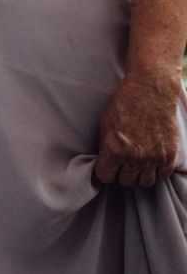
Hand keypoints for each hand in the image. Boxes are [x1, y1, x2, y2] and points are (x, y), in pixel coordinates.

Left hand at [94, 72, 180, 186]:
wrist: (150, 91)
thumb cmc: (124, 103)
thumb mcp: (105, 123)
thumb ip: (105, 144)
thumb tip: (104, 161)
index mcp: (114, 149)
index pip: (105, 177)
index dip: (104, 172)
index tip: (105, 167)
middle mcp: (134, 158)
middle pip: (126, 181)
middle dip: (121, 173)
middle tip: (121, 164)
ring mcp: (154, 158)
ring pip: (144, 182)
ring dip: (139, 175)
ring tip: (136, 164)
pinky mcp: (169, 155)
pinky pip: (162, 176)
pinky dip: (156, 172)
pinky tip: (150, 162)